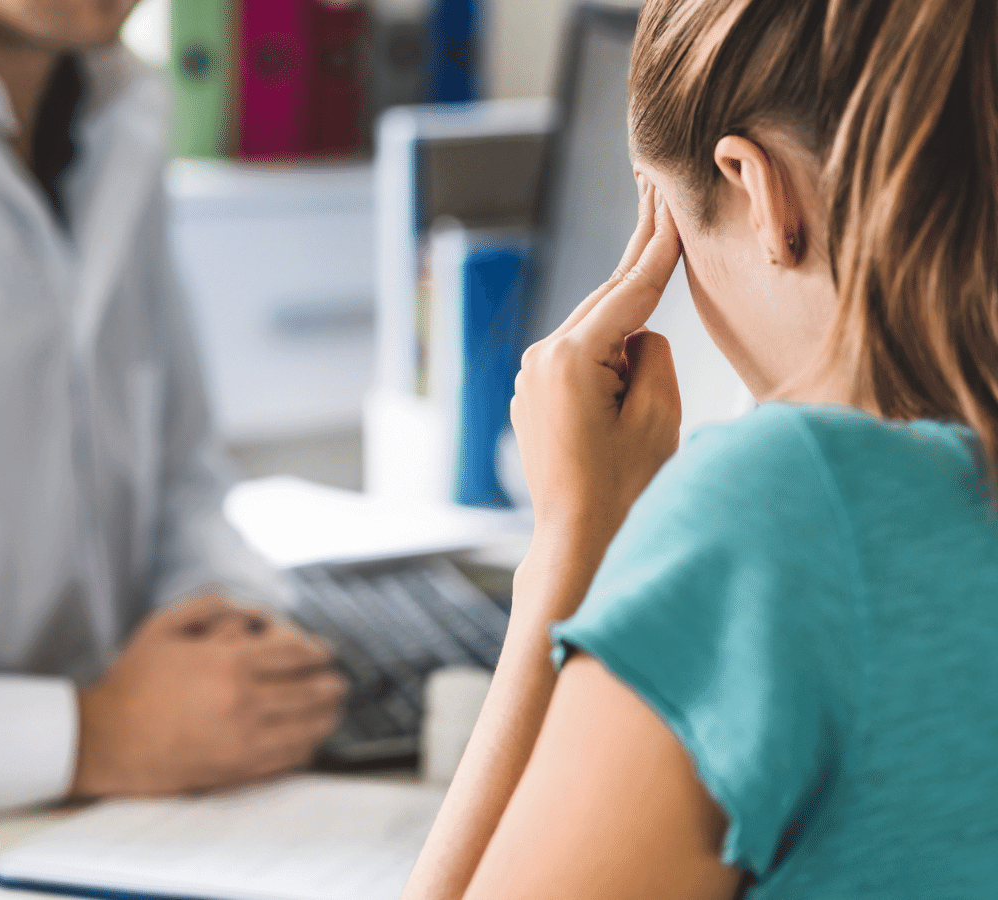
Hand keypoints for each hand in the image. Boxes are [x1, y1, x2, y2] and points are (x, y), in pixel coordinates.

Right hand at [70, 591, 347, 797]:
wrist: (105, 740)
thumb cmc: (133, 680)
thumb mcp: (165, 624)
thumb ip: (214, 604)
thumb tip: (257, 610)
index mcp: (230, 663)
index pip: (297, 655)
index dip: (319, 653)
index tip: (326, 653)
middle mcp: (243, 702)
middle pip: (311, 692)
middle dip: (331, 685)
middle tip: (338, 682)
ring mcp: (243, 740)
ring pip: (308, 728)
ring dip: (327, 716)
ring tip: (333, 709)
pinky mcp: (237, 770)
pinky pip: (288, 760)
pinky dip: (306, 747)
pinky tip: (308, 738)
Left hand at [512, 180, 681, 581]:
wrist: (577, 540)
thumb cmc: (623, 489)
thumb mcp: (657, 417)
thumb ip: (650, 355)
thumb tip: (637, 333)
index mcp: (572, 359)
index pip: (630, 293)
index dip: (658, 249)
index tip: (671, 206)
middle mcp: (542, 358)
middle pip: (605, 300)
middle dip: (638, 257)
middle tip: (656, 196)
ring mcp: (533, 377)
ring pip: (592, 326)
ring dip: (625, 305)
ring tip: (651, 242)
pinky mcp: (534, 395)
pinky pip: (578, 353)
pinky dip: (605, 339)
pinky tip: (628, 323)